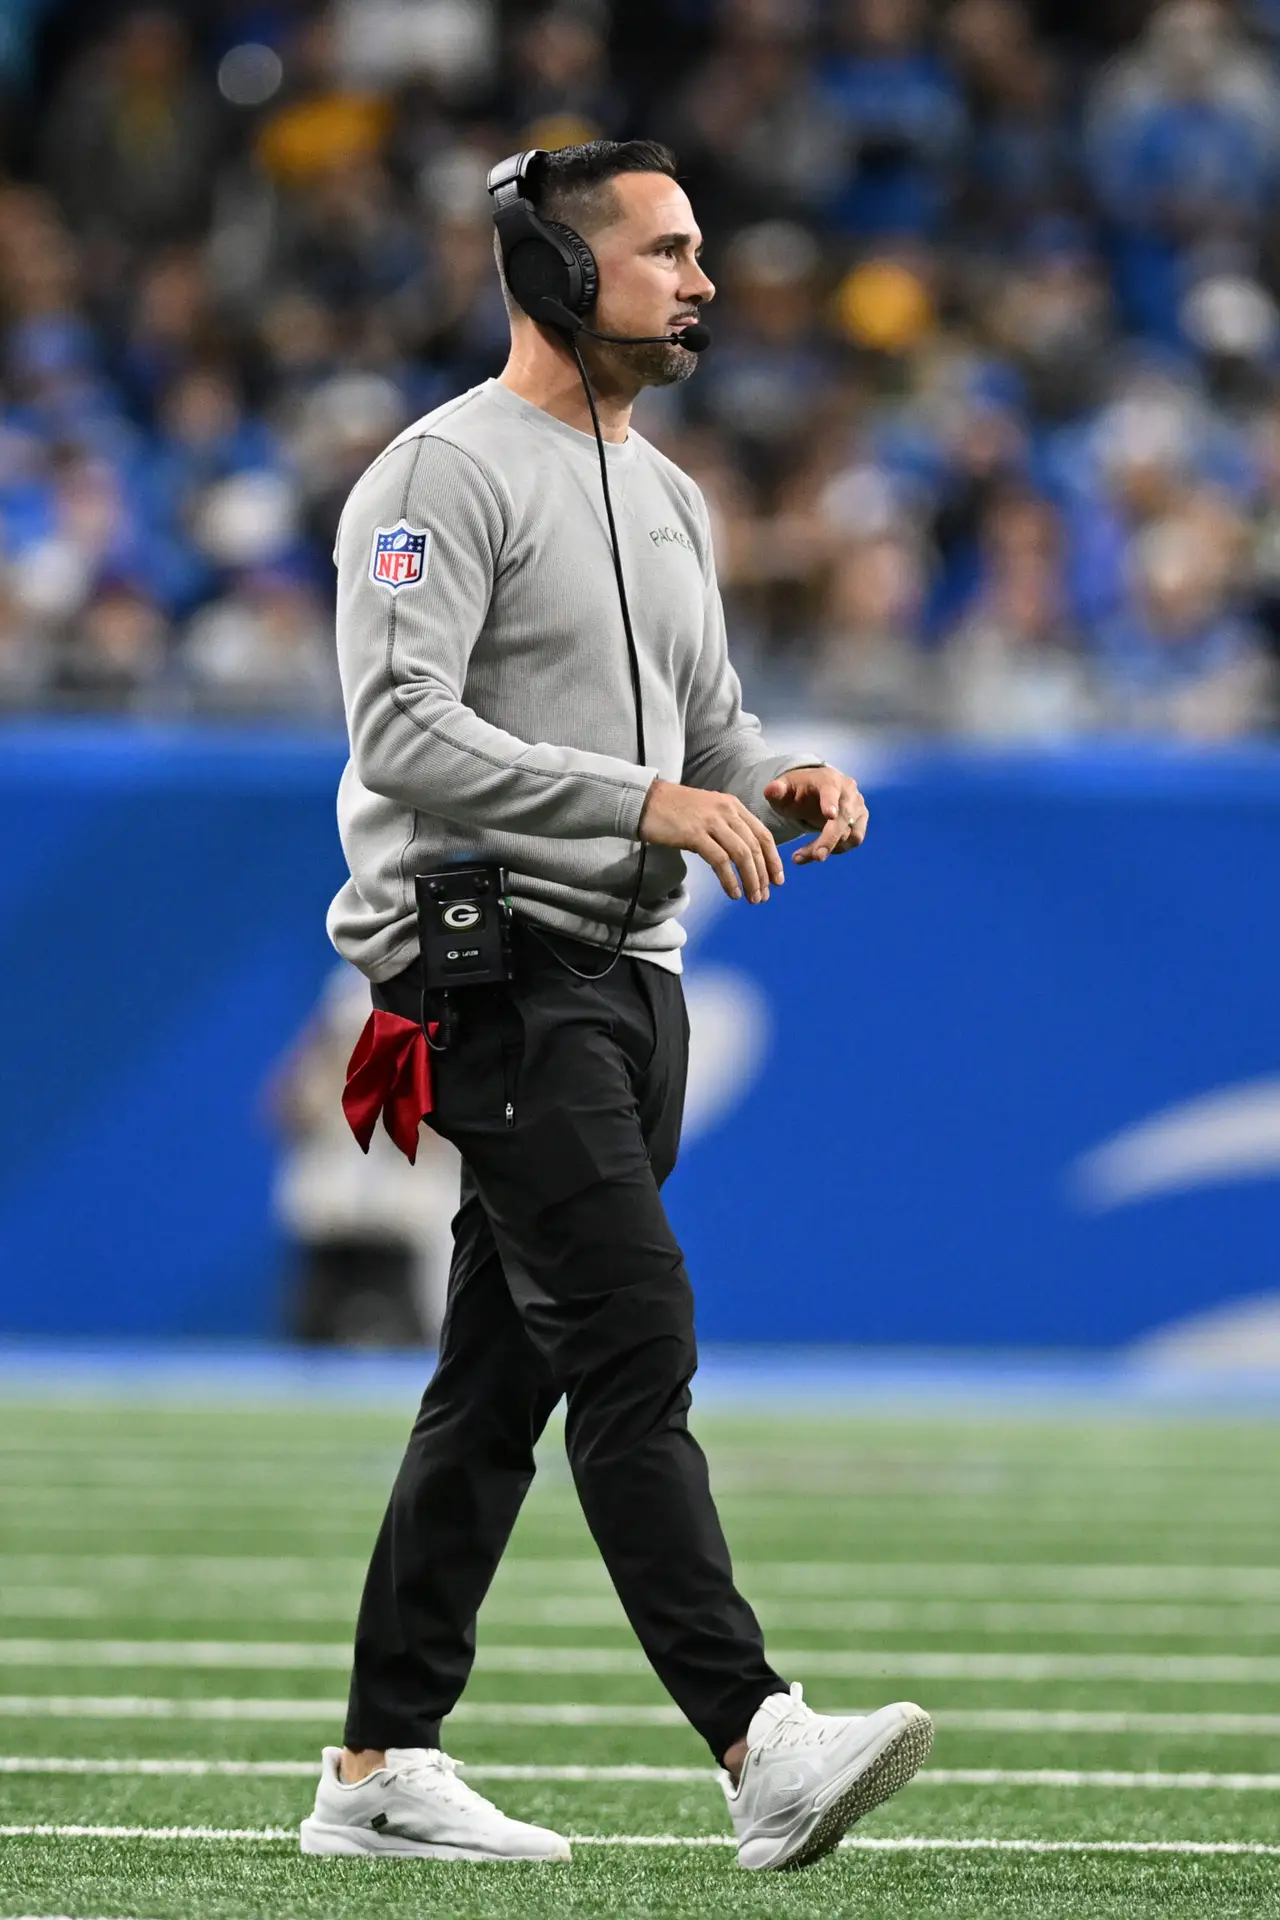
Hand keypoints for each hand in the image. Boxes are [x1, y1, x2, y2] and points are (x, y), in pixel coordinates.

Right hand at [638, 777, 783, 902]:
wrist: (645, 801)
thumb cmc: (674, 810)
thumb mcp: (709, 812)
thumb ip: (727, 828)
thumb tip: (742, 857)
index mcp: (733, 806)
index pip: (763, 834)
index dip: (773, 859)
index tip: (777, 879)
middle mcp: (727, 811)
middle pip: (755, 847)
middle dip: (763, 875)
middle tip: (764, 895)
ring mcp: (711, 822)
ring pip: (742, 855)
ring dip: (751, 880)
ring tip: (752, 898)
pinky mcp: (695, 834)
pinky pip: (720, 861)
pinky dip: (730, 879)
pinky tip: (733, 892)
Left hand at [763, 766, 868, 865]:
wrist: (814, 791)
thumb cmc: (797, 790)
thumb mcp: (783, 789)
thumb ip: (776, 790)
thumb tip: (772, 790)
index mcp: (828, 780)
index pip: (831, 790)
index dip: (830, 802)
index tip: (830, 815)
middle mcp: (848, 792)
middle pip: (844, 817)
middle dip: (830, 839)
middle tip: (817, 856)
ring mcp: (857, 807)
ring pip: (849, 833)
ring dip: (829, 848)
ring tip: (802, 856)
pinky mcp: (860, 822)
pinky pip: (853, 840)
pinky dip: (836, 850)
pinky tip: (816, 853)